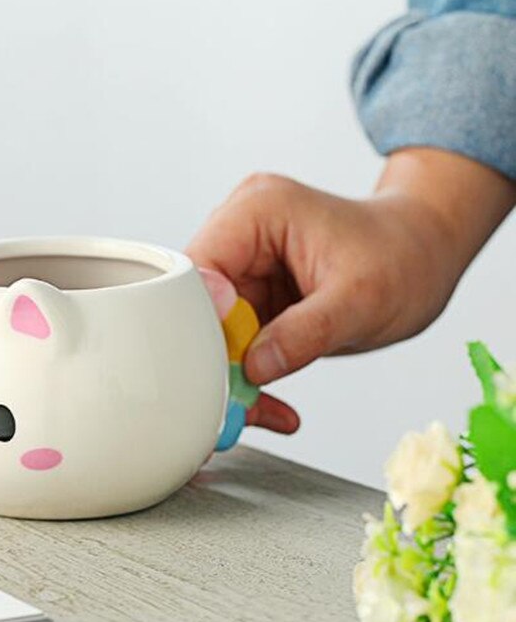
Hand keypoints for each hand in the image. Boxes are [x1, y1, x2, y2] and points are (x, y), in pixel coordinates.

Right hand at [188, 149, 515, 433]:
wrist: (424, 255)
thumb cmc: (404, 257)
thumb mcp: (359, 300)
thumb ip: (303, 334)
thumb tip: (253, 369)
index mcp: (256, 212)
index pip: (197, 270)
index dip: (198, 322)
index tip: (216, 367)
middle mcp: (241, 234)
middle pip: (196, 305)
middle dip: (213, 357)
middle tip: (231, 404)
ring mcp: (246, 266)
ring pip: (210, 330)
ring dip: (229, 373)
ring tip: (252, 409)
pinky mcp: (254, 295)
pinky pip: (235, 341)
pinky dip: (248, 375)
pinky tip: (266, 402)